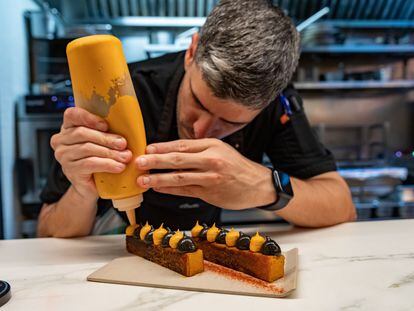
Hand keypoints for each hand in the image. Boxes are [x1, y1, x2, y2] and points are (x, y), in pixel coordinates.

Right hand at [50, 107, 131, 199]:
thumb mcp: (102, 141)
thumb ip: (106, 130)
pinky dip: (107, 164)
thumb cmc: (100, 157)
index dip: (89, 118)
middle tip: (123, 144)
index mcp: (68, 127)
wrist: (94, 184)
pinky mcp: (70, 170)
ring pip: (87, 149)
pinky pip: (89, 164)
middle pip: (82, 133)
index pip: (72, 115)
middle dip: (106, 138)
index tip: (106, 125)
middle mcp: (61, 140)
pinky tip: (118, 167)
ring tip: (125, 157)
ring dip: (110, 152)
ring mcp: (63, 156)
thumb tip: (125, 126)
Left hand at [136, 138, 275, 208]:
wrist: (258, 184)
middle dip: (155, 161)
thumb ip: (198, 150)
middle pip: (178, 160)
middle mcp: (211, 159)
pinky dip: (171, 190)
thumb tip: (172, 152)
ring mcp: (210, 177)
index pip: (182, 145)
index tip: (147, 149)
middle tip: (139, 162)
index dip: (162, 148)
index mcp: (211, 145)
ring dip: (158, 179)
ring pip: (180, 177)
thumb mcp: (221, 150)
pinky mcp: (210, 193)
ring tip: (143, 180)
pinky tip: (159, 189)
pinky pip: (186, 191)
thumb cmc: (237, 166)